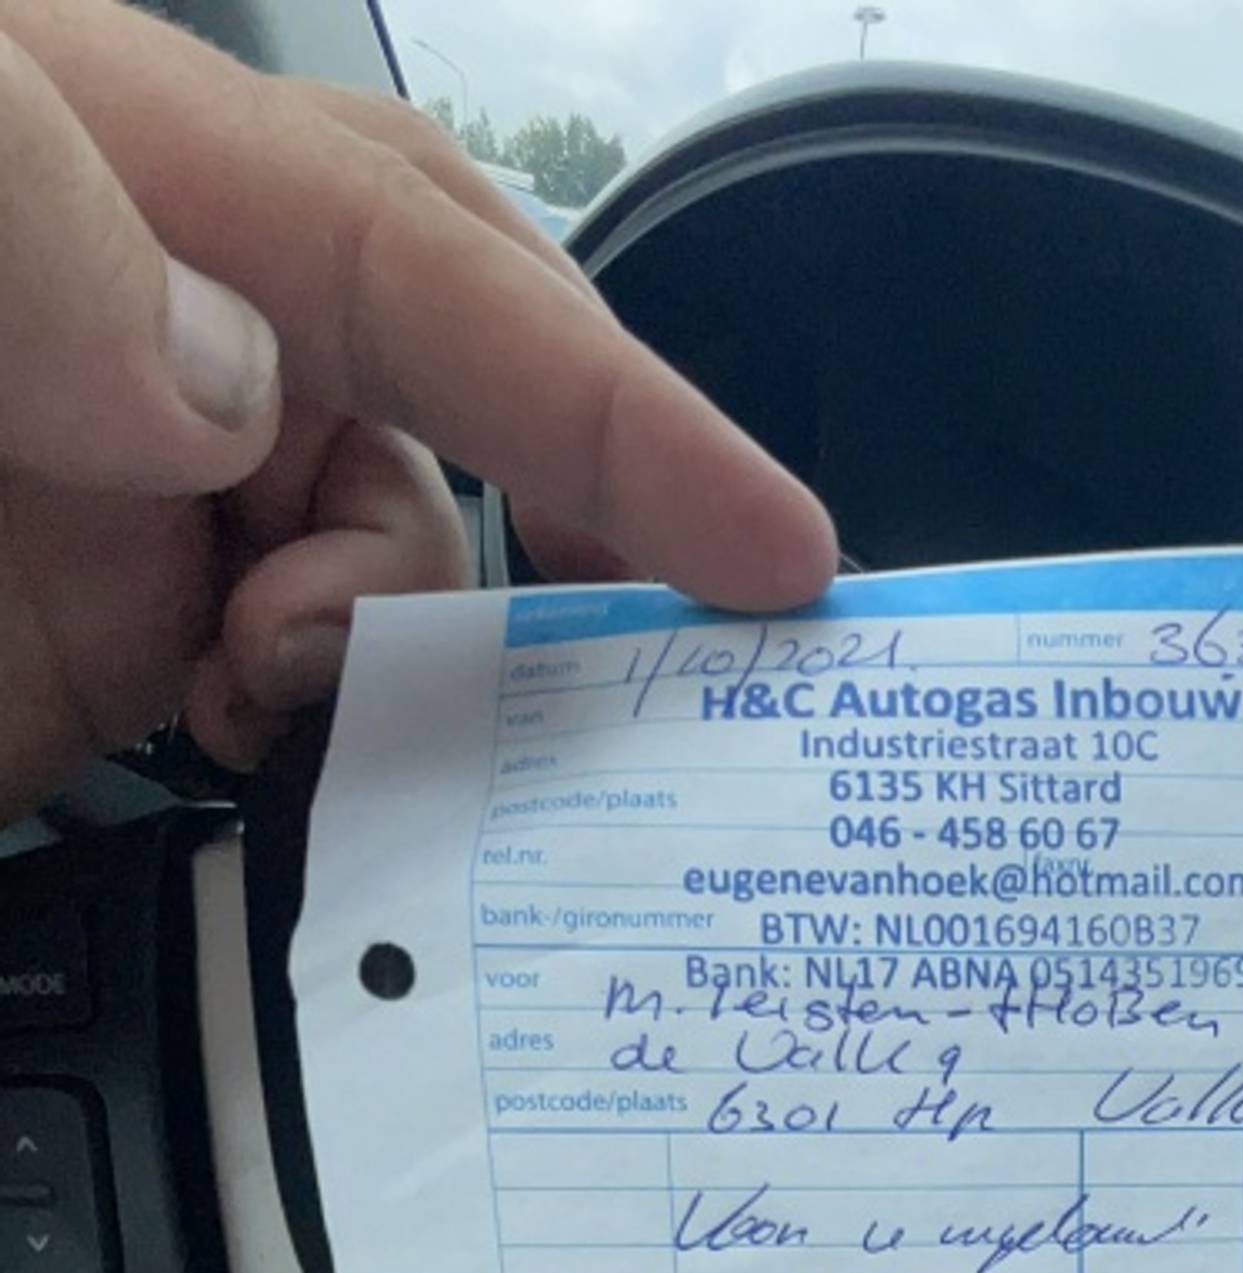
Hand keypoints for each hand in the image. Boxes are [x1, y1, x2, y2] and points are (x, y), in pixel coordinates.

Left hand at [0, 0, 835, 821]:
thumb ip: (32, 235)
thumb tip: (228, 387)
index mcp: (126, 160)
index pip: (429, 258)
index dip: (621, 408)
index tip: (771, 552)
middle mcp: (159, 309)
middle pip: (462, 378)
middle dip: (586, 500)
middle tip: (675, 637)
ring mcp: (136, 479)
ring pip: (390, 551)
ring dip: (404, 645)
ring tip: (282, 691)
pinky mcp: (105, 621)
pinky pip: (296, 675)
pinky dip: (328, 728)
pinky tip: (258, 743)